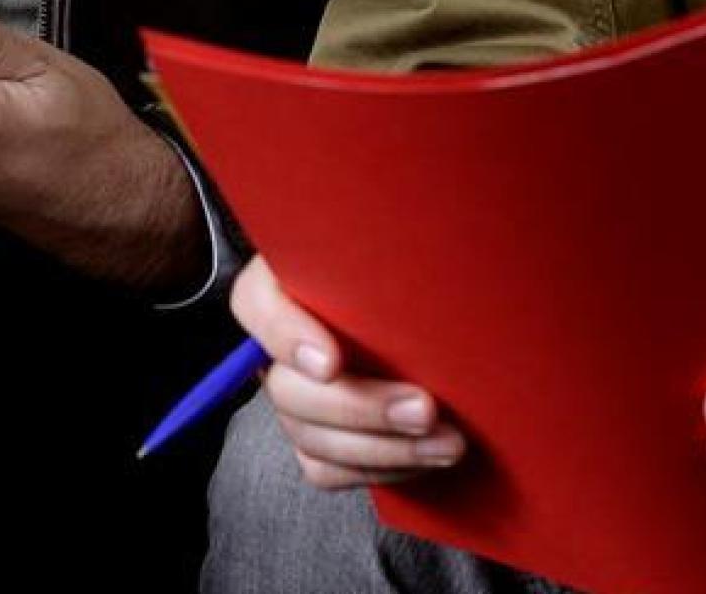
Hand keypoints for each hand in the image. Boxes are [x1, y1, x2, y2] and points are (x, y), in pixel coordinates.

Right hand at [229, 254, 465, 489]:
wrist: (411, 312)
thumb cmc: (394, 263)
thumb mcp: (382, 241)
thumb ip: (382, 243)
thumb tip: (407, 233)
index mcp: (280, 283)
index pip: (256, 304)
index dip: (286, 337)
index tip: (331, 362)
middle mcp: (275, 346)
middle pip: (287, 390)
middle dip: (361, 407)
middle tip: (425, 408)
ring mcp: (292, 398)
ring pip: (312, 439)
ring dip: (385, 449)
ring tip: (449, 442)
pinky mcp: (312, 441)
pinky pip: (329, 470)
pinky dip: (380, 469)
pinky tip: (427, 457)